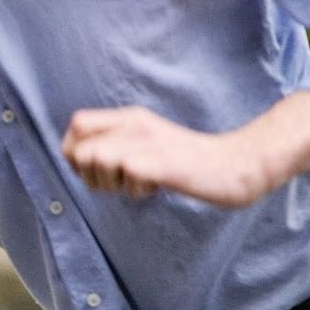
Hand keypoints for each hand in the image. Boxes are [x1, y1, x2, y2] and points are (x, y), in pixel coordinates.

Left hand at [60, 106, 273, 206]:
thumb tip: (80, 160)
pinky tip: (154, 189)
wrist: (234, 166)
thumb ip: (116, 145)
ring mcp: (148, 142)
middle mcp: (134, 124)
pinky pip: (127, 175)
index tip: (96, 171)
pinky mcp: (161, 161)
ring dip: (110, 184)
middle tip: (117, 184)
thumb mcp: (146, 144)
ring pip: (97, 160)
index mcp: (129, 118)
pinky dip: (135, 192)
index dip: (75, 152)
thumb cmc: (187, 163)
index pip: (77, 124)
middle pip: (79, 149)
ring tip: (137, 185)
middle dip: (88, 176)